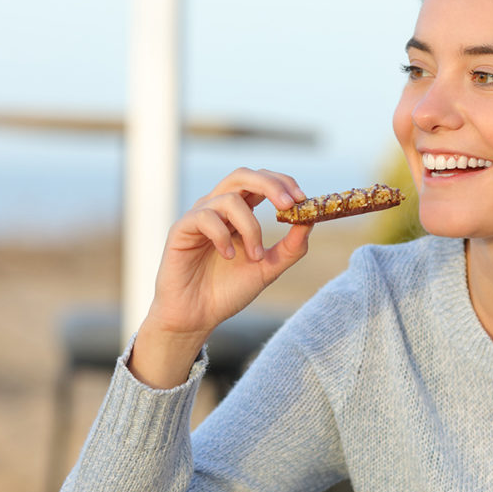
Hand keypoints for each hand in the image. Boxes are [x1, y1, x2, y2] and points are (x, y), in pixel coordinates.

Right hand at [129, 168, 311, 387]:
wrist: (197, 316)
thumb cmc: (228, 290)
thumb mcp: (269, 268)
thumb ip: (290, 247)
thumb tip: (310, 221)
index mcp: (239, 212)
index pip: (261, 181)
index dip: (282, 183)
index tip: (303, 199)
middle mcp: (218, 208)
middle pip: (243, 175)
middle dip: (270, 185)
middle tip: (289, 205)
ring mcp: (199, 216)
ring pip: (229, 198)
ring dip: (251, 227)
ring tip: (255, 256)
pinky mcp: (181, 229)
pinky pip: (205, 217)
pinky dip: (223, 236)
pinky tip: (227, 257)